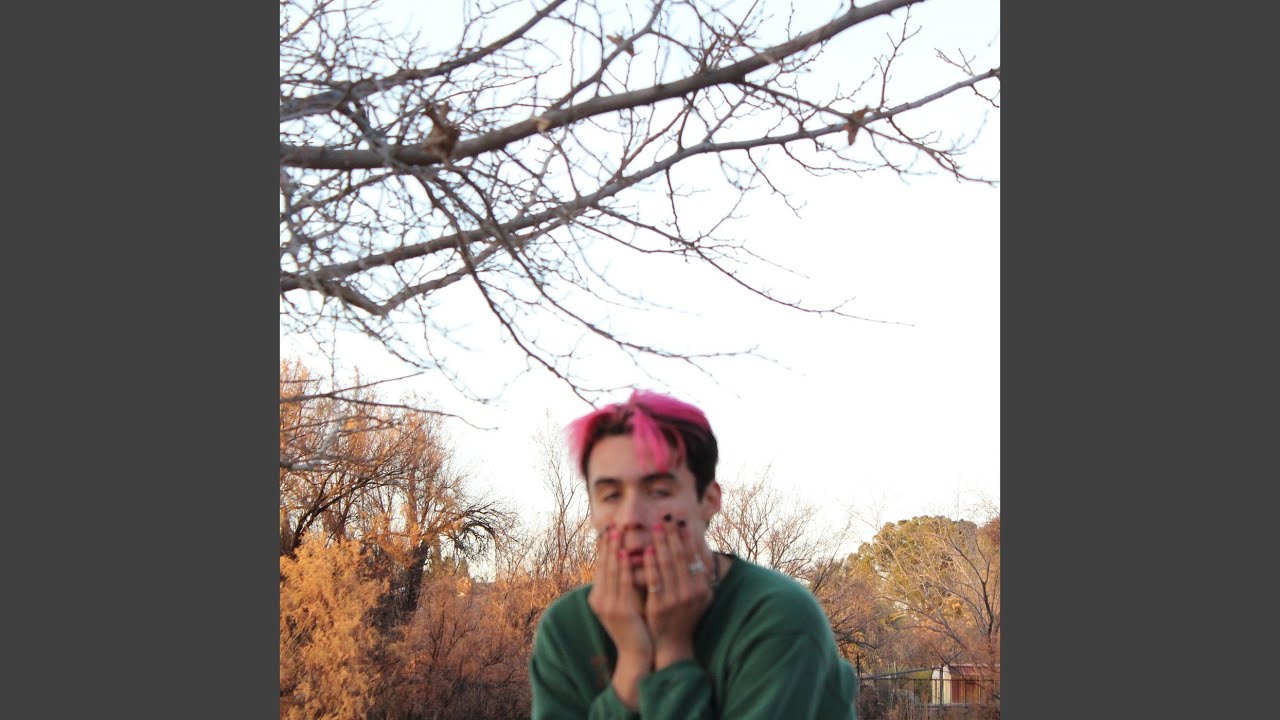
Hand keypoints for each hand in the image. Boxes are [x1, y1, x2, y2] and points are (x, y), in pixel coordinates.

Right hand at [587, 526, 650, 708]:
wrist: (636, 656)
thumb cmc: (634, 629)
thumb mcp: (624, 605)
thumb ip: (622, 587)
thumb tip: (627, 563)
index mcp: (599, 597)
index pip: (601, 567)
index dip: (604, 548)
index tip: (607, 530)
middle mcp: (600, 599)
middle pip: (603, 566)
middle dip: (607, 544)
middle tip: (611, 524)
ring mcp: (608, 605)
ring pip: (611, 572)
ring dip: (614, 550)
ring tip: (617, 532)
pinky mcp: (620, 611)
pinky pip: (623, 584)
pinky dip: (624, 568)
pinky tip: (626, 554)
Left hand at [643, 519, 714, 668]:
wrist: (673, 644)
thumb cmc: (685, 616)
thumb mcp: (699, 596)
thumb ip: (699, 575)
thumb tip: (699, 548)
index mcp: (703, 587)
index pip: (694, 556)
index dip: (687, 537)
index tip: (680, 521)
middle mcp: (693, 592)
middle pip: (681, 556)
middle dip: (673, 535)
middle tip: (665, 517)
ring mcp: (677, 599)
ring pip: (668, 564)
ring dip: (662, 543)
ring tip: (655, 527)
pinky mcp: (660, 605)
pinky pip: (655, 579)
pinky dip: (651, 563)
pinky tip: (647, 550)